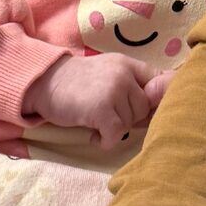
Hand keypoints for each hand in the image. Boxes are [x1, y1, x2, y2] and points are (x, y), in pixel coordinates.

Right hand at [24, 55, 152, 148]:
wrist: (44, 83)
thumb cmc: (78, 85)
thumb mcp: (109, 74)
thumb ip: (132, 85)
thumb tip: (160, 110)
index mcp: (129, 64)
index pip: (161, 82)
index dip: (156, 102)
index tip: (145, 113)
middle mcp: (124, 73)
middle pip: (145, 108)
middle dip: (129, 118)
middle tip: (107, 117)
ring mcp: (114, 89)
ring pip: (131, 122)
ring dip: (115, 129)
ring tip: (96, 122)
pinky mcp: (101, 108)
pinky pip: (117, 134)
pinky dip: (105, 141)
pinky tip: (94, 135)